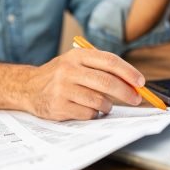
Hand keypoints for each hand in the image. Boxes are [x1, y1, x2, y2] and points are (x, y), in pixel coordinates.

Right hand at [23, 48, 144, 120]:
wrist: (28, 87)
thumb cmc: (59, 76)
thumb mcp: (75, 63)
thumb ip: (100, 68)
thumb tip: (132, 82)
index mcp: (76, 56)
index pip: (109, 61)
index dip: (128, 72)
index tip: (141, 82)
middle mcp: (68, 70)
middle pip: (107, 82)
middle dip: (126, 92)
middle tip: (135, 99)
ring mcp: (62, 88)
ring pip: (99, 100)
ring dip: (108, 105)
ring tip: (104, 105)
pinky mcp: (59, 106)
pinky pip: (88, 113)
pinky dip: (94, 114)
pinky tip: (88, 110)